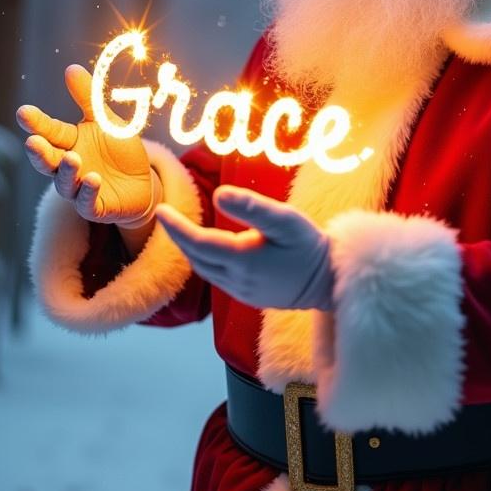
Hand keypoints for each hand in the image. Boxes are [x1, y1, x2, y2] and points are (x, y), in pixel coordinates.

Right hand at [16, 64, 157, 226]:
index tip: (23, 112)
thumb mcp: (107, 121)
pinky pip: (87, 201)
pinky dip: (88, 191)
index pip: (49, 131)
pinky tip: (93, 179)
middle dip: (39, 152)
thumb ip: (89, 98)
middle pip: (48, 160)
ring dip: (67, 171)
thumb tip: (70, 68)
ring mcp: (78, 188)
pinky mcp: (95, 206)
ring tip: (73, 158)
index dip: (36, 123)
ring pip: (65, 182)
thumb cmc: (119, 150)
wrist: (142, 182)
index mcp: (68, 142)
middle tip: (33, 142)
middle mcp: (68, 165)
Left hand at [154, 186, 333, 310]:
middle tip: (167, 215)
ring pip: (204, 270)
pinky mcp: (249, 296)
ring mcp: (241, 291)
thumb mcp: (285, 220)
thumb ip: (251, 207)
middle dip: (179, 236)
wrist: (329, 281)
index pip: (197, 242)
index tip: (160, 209)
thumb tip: (218, 194)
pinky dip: (205, 260)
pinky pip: (217, 277)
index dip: (176, 226)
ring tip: (182, 229)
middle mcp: (236, 280)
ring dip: (191, 249)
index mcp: (241, 259)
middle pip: (196, 257)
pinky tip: (209, 249)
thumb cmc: (309, 245)